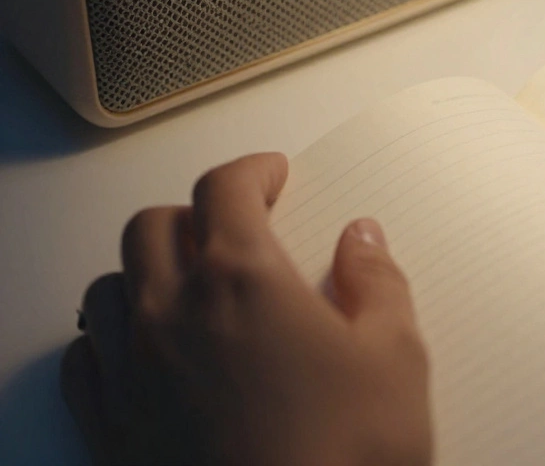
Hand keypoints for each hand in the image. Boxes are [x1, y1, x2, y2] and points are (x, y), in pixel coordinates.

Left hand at [61, 153, 431, 465]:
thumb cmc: (340, 458)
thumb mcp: (396, 359)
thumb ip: (379, 282)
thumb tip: (363, 239)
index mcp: (242, 279)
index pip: (225, 188)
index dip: (252, 170)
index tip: (271, 175)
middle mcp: (172, 313)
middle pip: (152, 226)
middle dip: (193, 213)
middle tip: (233, 225)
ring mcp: (131, 372)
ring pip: (108, 287)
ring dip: (143, 271)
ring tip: (182, 284)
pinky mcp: (111, 429)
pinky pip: (84, 359)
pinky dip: (107, 339)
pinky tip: (137, 349)